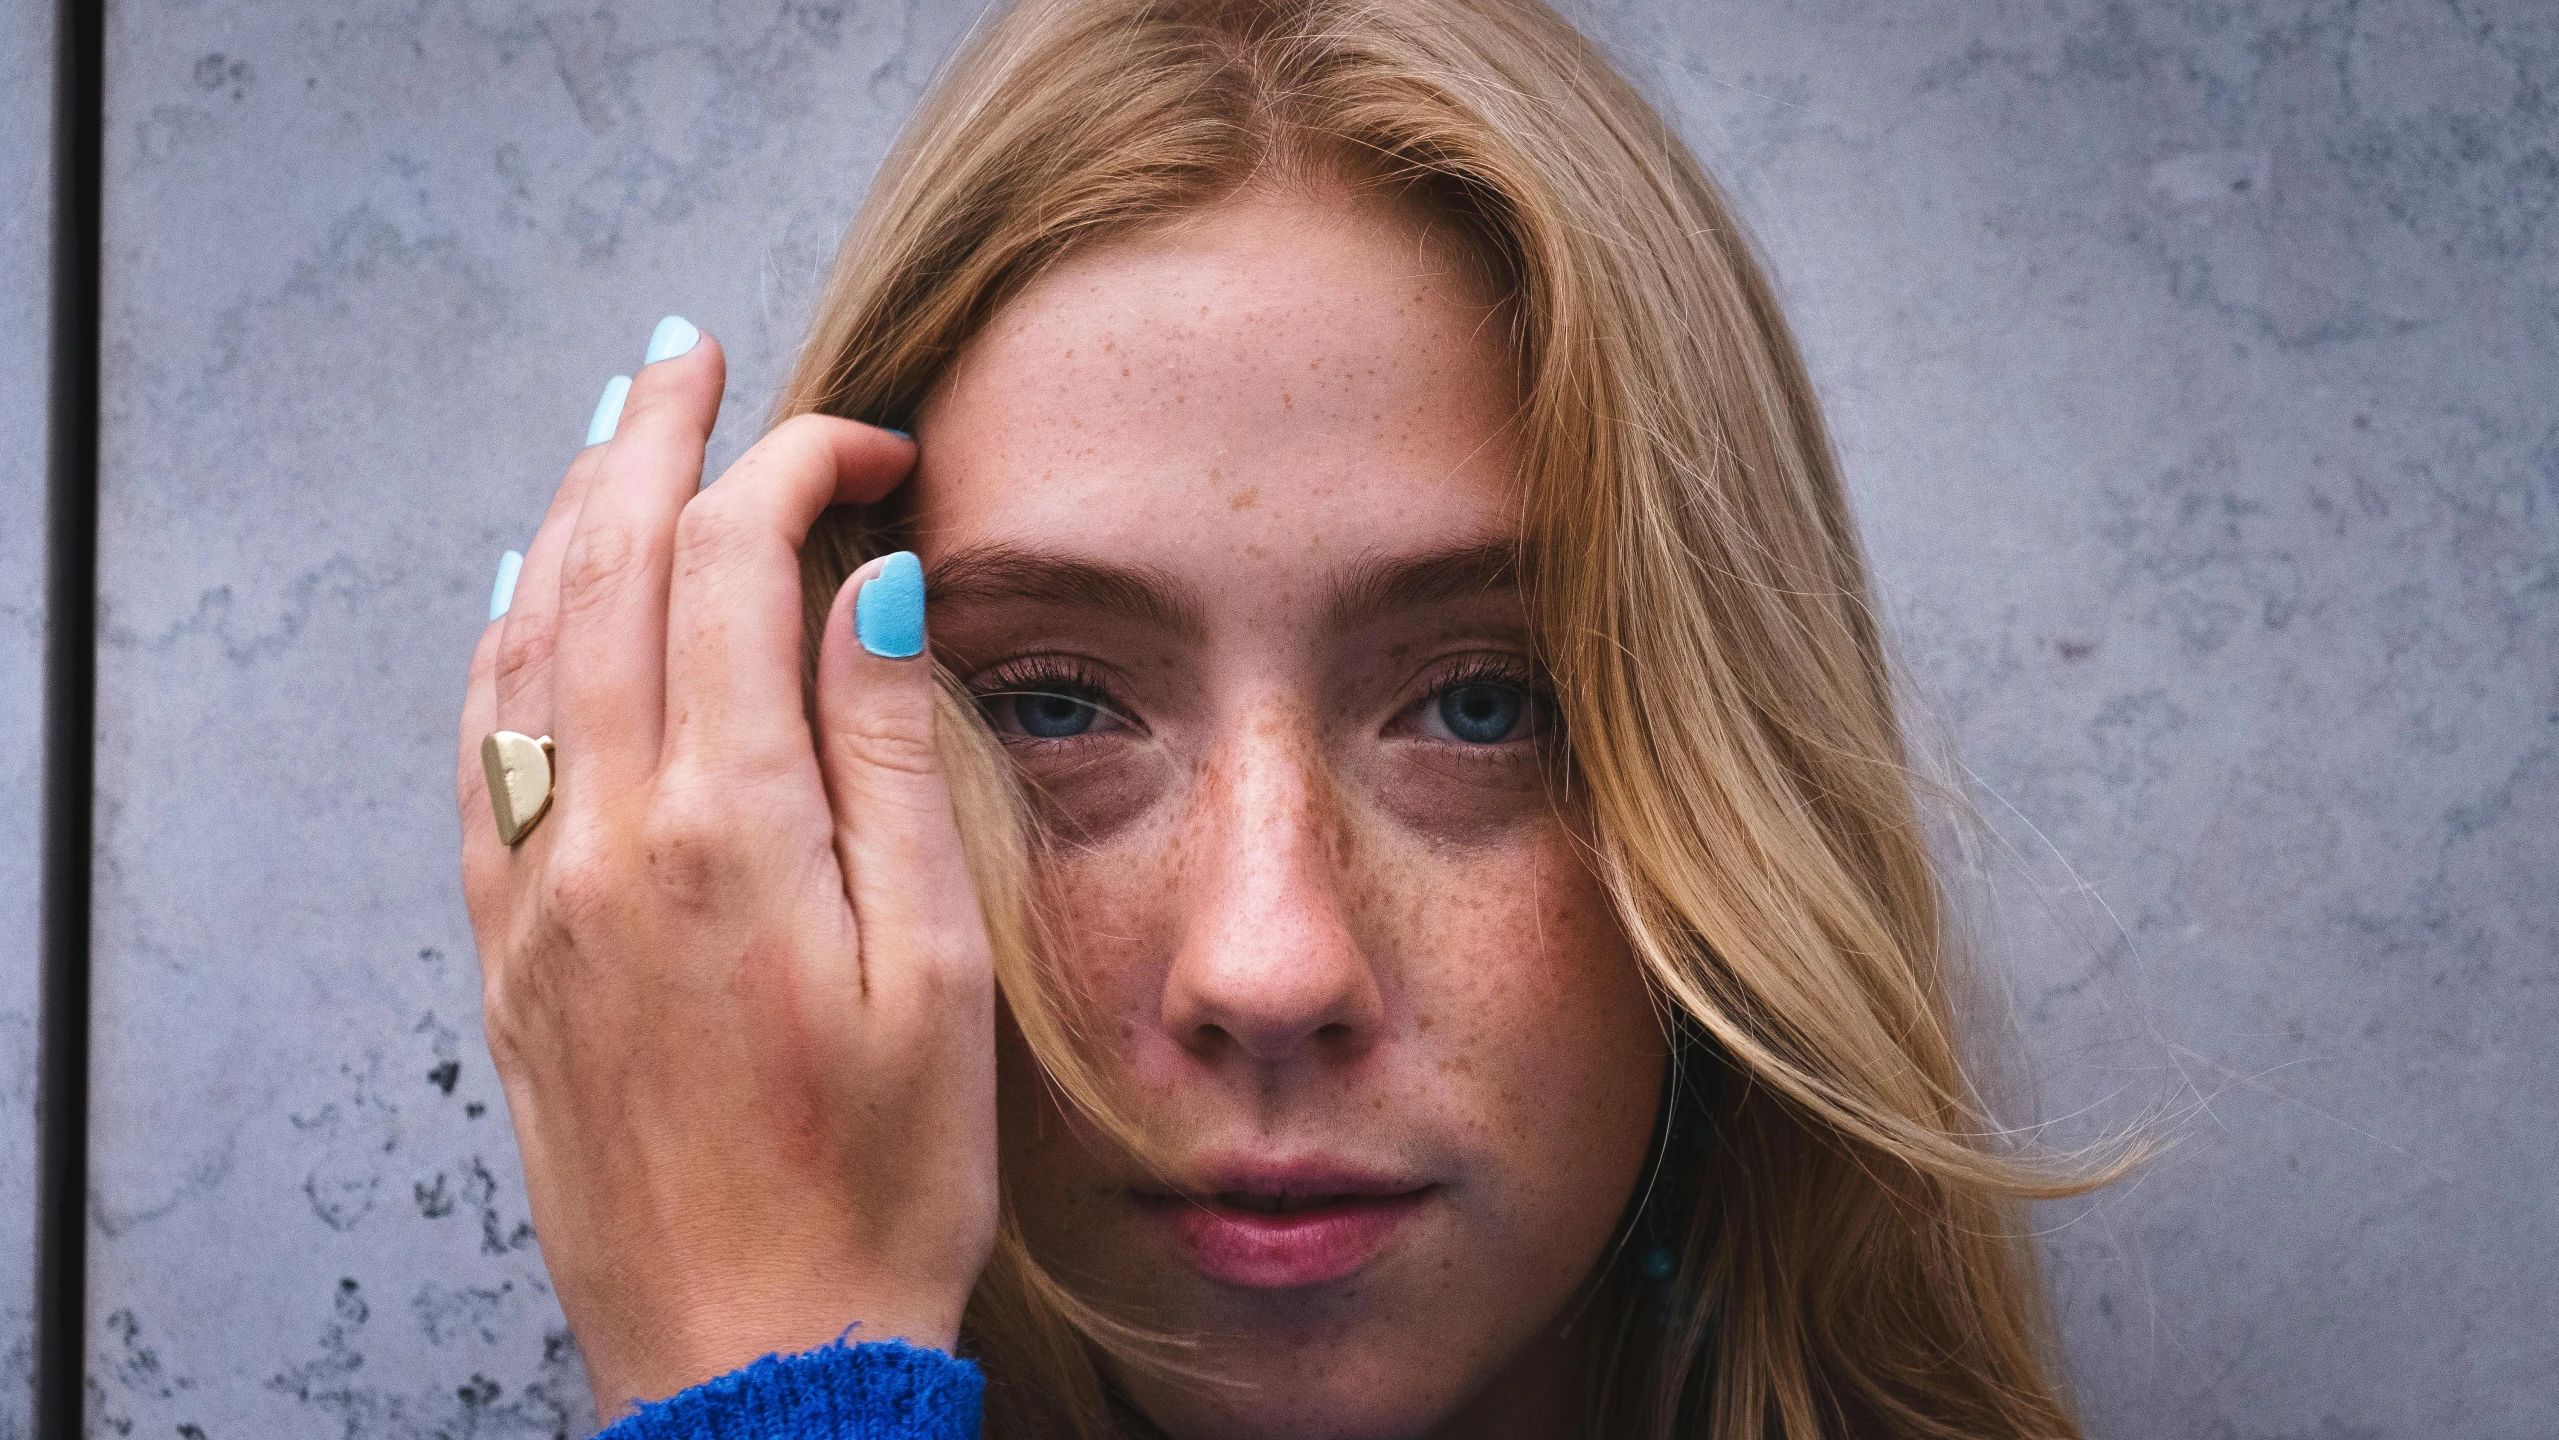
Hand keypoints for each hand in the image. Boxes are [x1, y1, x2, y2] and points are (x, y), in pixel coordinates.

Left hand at [456, 323, 995, 1417]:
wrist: (750, 1349)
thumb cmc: (874, 1181)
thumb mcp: (932, 970)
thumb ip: (883, 758)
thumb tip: (872, 585)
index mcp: (726, 830)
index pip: (738, 570)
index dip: (799, 471)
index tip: (873, 448)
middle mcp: (605, 837)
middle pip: (609, 572)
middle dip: (653, 441)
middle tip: (692, 352)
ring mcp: (537, 891)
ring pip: (529, 644)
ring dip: (568, 515)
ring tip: (609, 429)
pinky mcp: (510, 949)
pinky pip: (481, 752)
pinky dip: (499, 644)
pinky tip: (515, 596)